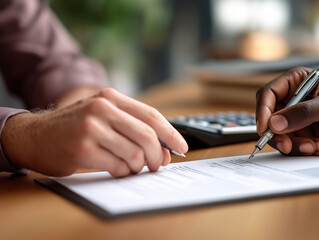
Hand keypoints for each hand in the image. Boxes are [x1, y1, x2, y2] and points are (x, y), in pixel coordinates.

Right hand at [1, 88, 187, 176]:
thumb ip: (132, 128)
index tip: (182, 147)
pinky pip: (118, 167)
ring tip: (131, 166)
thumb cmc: (75, 127)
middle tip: (158, 165)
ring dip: (139, 166)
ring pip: (135, 154)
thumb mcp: (103, 115)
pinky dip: (122, 172)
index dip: (171, 134)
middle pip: (147, 136)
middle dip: (158, 156)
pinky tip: (114, 168)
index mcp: (111, 97)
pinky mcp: (83, 149)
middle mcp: (102, 108)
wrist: (35, 135)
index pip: (152, 115)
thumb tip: (165, 151)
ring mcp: (92, 128)